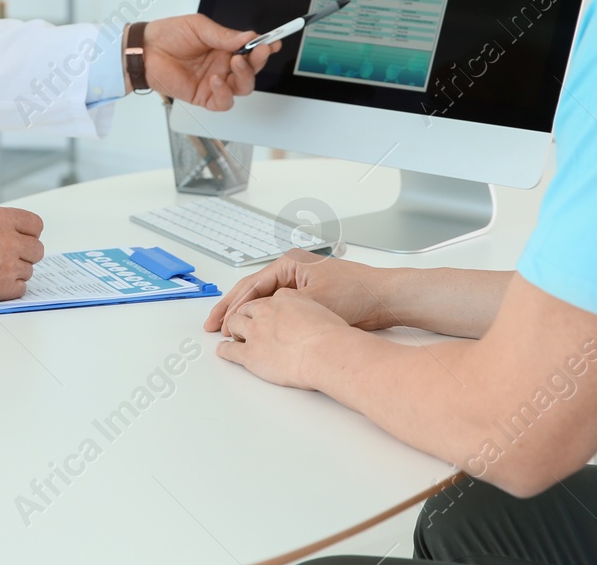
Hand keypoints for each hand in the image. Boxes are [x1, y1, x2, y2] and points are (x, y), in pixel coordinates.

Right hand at [0, 206, 44, 303]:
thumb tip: (8, 228)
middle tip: (9, 257)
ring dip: (15, 271)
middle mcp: (8, 240)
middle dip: (25, 253)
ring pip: (29, 270)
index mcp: (0, 219)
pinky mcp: (3, 288)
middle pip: (37, 249)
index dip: (29, 233)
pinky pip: (21, 288)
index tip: (23, 239)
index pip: (35, 225)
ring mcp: (7, 265)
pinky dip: (10, 288)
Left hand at [137, 14, 279, 109]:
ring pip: (242, 87)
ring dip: (244, 76)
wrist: (144, 50)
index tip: (273, 43)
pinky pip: (223, 102)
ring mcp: (214, 82)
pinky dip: (224, 93)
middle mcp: (223, 66)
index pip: (251, 50)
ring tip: (235, 63)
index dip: (264, 48)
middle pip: (251, 70)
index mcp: (225, 47)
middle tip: (257, 52)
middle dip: (258, 62)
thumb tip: (249, 37)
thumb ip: (224, 35)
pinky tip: (216, 80)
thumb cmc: (169, 35)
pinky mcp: (203, 96)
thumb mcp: (199, 27)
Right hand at [204, 249, 393, 332]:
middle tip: (212, 326)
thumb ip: (283, 309)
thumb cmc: (356, 293)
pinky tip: (255, 333)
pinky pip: (278, 309)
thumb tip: (257, 321)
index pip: (251, 285)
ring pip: (264, 302)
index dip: (232, 306)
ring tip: (228, 332)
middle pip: (253, 291)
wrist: (385, 299)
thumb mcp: (313, 301)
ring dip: (246, 316)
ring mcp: (299, 285)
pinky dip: (264, 320)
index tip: (219, 323)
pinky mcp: (308, 299)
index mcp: (290, 263)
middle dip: (231, 310)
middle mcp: (292, 271)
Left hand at [216, 288, 354, 389]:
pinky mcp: (250, 352)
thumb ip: (310, 308)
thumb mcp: (325, 309)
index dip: (259, 304)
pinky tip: (224, 350)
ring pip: (235, 323)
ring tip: (229, 332)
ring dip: (231, 328)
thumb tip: (306, 317)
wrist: (331, 353)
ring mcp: (256, 329)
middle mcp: (267, 309)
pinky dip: (225, 349)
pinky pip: (230, 349)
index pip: (266, 296)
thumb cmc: (334, 335)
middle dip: (239, 312)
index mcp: (286, 295)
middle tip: (233, 319)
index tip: (255, 308)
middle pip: (247, 307)